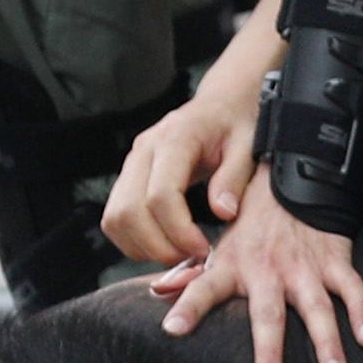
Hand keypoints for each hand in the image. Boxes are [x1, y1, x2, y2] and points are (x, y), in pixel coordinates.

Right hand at [103, 72, 260, 266]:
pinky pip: (114, 218)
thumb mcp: (247, 146)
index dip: (179, 231)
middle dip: (159, 246)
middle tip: (191, 259)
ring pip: (116, 218)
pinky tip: (163, 244)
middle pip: (130, 211)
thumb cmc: (236, 123)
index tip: (203, 249)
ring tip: (179, 254)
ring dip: (143, 247)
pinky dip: (133, 240)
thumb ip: (234, 178)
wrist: (221, 103)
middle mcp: (145, 149)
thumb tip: (223, 212)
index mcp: (176, 138)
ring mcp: (132, 162)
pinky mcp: (128, 176)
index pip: (161, 195)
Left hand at [163, 169, 362, 362]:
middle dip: (269, 348)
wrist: (293, 179)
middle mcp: (268, 270)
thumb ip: (191, 273)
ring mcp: (304, 267)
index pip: (204, 288)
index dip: (189, 307)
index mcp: (233, 265)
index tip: (172, 329)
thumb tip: (157, 293)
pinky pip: (352, 288)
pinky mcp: (333, 261)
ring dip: (327, 342)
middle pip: (268, 314)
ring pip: (316, 308)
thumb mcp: (218, 244)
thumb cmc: (251, 223)